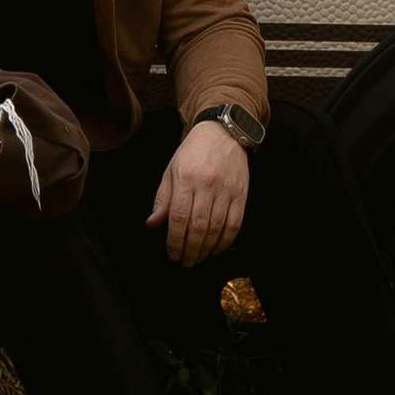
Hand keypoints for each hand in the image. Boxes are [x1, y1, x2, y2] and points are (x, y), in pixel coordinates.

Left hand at [147, 121, 249, 265]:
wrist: (222, 132)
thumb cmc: (193, 152)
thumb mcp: (171, 170)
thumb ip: (163, 199)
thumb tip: (152, 224)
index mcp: (185, 178)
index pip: (179, 217)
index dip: (175, 241)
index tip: (172, 254)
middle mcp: (207, 184)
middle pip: (198, 227)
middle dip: (190, 249)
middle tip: (185, 262)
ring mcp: (226, 189)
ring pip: (217, 228)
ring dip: (206, 248)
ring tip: (198, 258)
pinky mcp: (242, 193)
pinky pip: (235, 223)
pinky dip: (226, 240)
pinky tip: (216, 249)